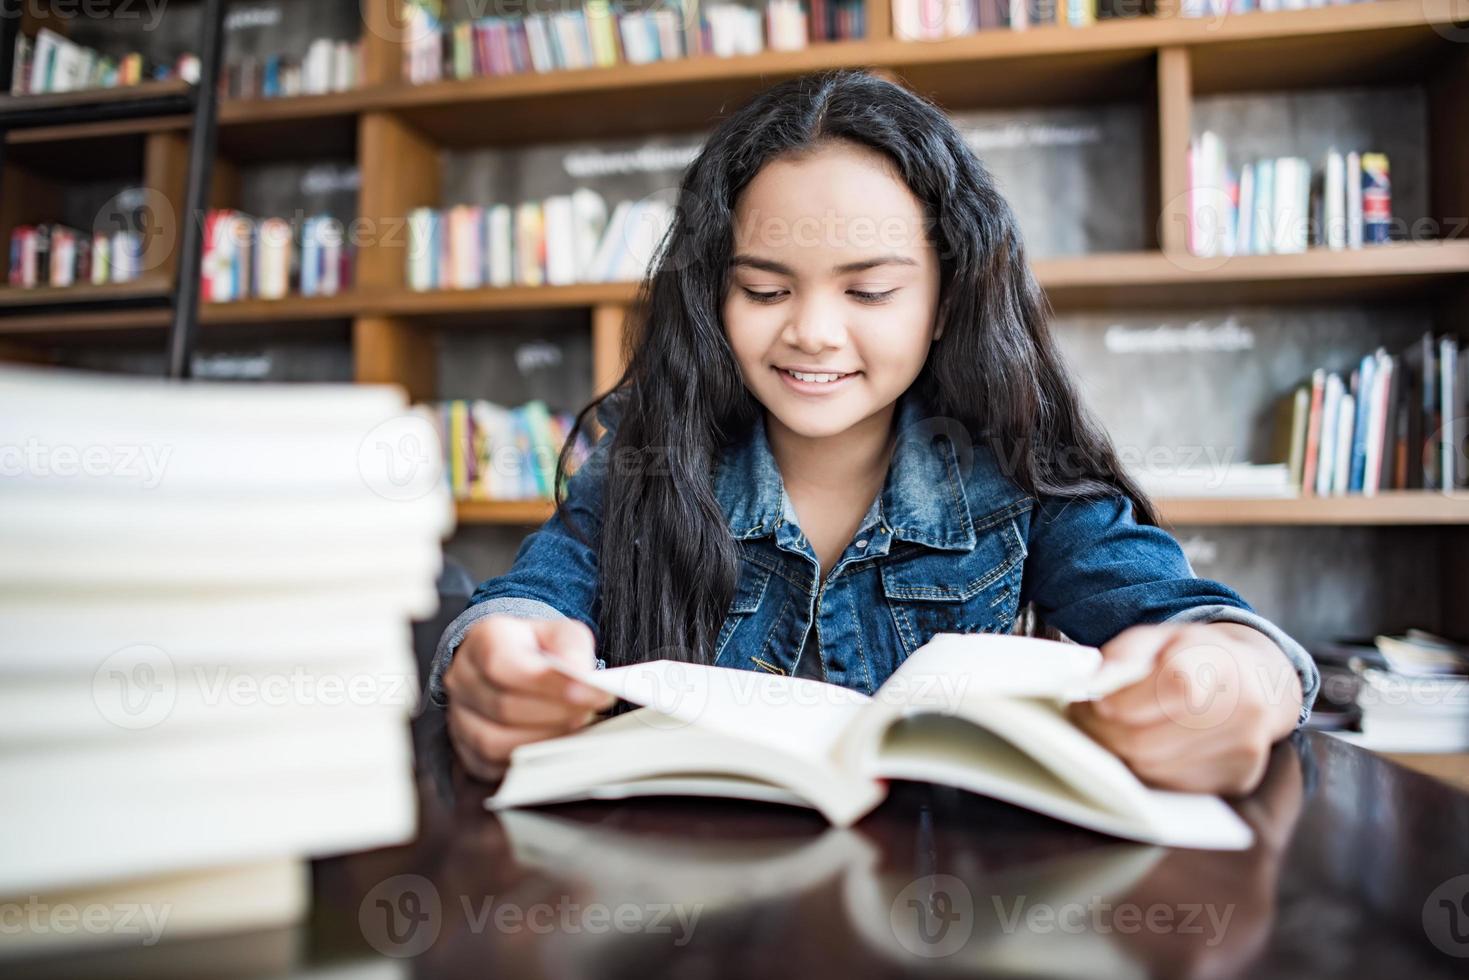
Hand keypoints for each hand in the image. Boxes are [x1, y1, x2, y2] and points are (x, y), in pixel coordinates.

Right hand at [444, 614, 615, 780]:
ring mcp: (459, 717)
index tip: (589, 691)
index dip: (546, 683)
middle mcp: (462, 679)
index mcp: (483, 641)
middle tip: (590, 710)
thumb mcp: (560, 634)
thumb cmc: (539, 651)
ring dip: (544, 739)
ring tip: (576, 727)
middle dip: (555, 713)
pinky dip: (529, 760)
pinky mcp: (468, 751)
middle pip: (503, 706)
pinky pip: (494, 765)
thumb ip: (572, 648)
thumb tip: (581, 674)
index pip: (502, 664)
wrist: (518, 667)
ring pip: (494, 742)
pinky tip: (557, 746)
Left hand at [1068, 623, 1302, 795]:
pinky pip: (1172, 785)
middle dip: (1103, 734)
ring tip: (1113, 731)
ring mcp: (1243, 749)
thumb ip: (1123, 655)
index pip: (1164, 688)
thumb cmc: (1197, 657)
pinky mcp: (1239, 778)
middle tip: (1085, 722)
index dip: (1117, 700)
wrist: (1261, 683)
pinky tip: (1145, 746)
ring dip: (1120, 754)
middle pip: (1147, 740)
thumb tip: (1090, 685)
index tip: (1090, 701)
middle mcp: (1240, 708)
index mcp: (1217, 661)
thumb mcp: (1159, 637)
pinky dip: (1147, 769)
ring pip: (1153, 768)